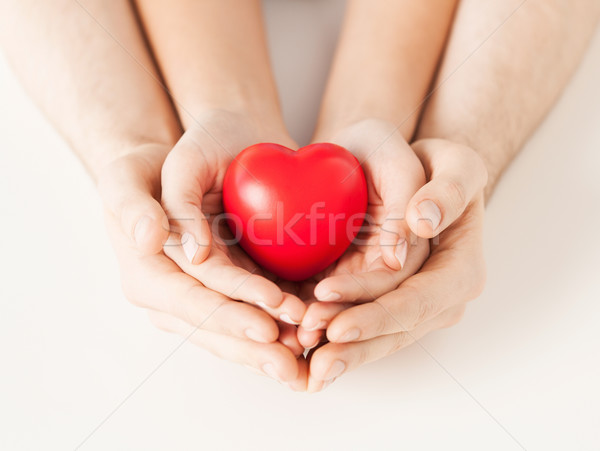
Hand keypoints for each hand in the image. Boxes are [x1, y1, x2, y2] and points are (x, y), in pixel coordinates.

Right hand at [97, 142, 306, 388]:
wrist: (163, 173)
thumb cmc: (144, 172)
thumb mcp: (127, 177)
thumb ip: (134, 207)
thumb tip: (151, 240)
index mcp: (147, 278)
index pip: (192, 302)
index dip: (230, 315)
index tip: (268, 324)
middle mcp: (171, 299)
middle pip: (217, 329)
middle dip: (256, 347)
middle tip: (296, 359)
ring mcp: (199, 299)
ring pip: (236, 331)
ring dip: (272, 344)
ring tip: (309, 347)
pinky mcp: (223, 292)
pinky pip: (250, 314)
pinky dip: (278, 324)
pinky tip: (307, 330)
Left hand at [295, 119, 430, 348]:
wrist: (414, 172)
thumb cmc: (435, 163)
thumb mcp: (453, 162)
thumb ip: (448, 190)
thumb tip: (422, 226)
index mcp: (461, 269)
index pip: (420, 301)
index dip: (379, 316)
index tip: (338, 323)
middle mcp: (439, 298)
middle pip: (395, 331)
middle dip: (354, 346)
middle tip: (311, 357)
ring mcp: (410, 303)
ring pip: (376, 336)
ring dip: (339, 348)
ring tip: (298, 350)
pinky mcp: (382, 299)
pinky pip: (360, 322)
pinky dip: (331, 335)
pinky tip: (300, 341)